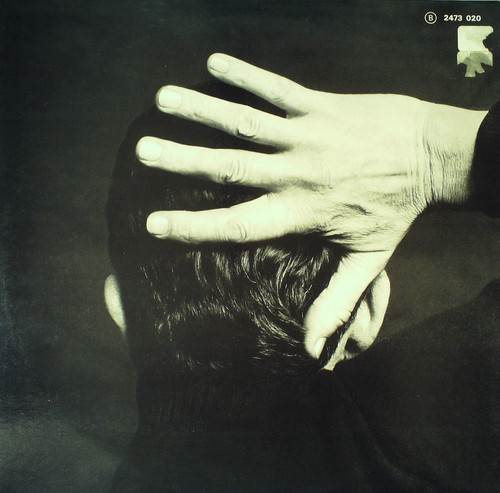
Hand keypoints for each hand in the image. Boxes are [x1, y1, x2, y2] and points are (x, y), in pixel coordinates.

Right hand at [136, 54, 485, 357]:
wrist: (433, 156)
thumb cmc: (397, 210)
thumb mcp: (370, 261)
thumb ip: (338, 301)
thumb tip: (317, 351)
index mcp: (303, 212)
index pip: (239, 223)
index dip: (194, 225)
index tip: (153, 223)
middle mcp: (297, 172)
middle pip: (231, 167)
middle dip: (184, 158)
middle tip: (144, 150)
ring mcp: (307, 134)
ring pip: (246, 122)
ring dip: (203, 108)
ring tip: (163, 98)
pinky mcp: (320, 105)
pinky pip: (277, 88)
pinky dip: (245, 74)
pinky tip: (214, 61)